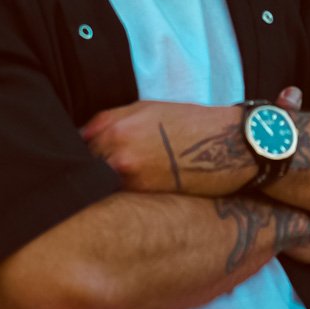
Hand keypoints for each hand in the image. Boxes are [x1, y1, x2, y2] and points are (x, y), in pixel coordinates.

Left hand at [82, 87, 306, 196]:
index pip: (79, 141)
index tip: (85, 158)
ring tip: (112, 188)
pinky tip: (126, 198)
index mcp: (115, 123)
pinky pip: (118, 196)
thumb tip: (86, 137)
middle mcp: (116, 146)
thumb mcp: (151, 109)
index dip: (82, 151)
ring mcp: (128, 171)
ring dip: (102, 186)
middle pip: (85, 164)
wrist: (230, 144)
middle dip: (90, 169)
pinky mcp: (143, 192)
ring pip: (98, 183)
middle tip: (96, 177)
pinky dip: (118, 197)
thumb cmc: (192, 124)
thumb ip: (115, 121)